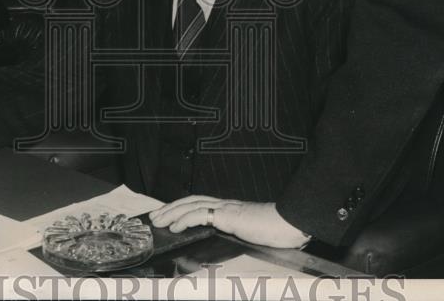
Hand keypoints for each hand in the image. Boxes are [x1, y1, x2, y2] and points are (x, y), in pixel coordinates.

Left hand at [149, 196, 309, 248]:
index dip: (181, 207)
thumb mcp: (250, 232)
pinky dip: (185, 219)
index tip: (168, 214)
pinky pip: (201, 214)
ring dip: (172, 212)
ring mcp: (226, 208)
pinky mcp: (228, 215)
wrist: (288, 223)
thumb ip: (237, 232)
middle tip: (155, 216)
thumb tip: (226, 242)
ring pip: (191, 205)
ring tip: (159, 221)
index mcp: (229, 208)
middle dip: (170, 207)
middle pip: (190, 201)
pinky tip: (176, 226)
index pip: (199, 203)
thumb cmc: (275, 229)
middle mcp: (225, 204)